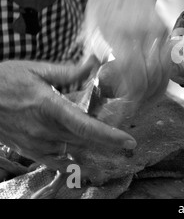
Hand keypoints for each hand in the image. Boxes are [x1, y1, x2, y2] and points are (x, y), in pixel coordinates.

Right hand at [0, 59, 136, 171]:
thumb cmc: (5, 79)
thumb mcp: (38, 69)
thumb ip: (69, 71)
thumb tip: (94, 64)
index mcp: (50, 107)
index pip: (86, 127)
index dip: (110, 136)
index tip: (128, 142)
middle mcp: (45, 129)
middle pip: (84, 139)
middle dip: (104, 136)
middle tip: (115, 126)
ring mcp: (36, 143)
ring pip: (73, 148)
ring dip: (86, 141)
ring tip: (88, 126)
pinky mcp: (28, 150)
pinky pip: (55, 161)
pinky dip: (70, 158)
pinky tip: (77, 151)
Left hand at [85, 0, 171, 103]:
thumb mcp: (91, 24)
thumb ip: (95, 54)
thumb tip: (96, 83)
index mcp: (119, 34)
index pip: (132, 78)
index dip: (129, 100)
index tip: (120, 112)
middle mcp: (143, 36)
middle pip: (152, 81)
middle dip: (142, 102)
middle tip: (130, 112)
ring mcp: (159, 34)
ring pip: (165, 75)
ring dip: (154, 94)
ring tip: (140, 104)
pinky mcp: (167, 34)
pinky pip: (168, 64)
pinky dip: (162, 80)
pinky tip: (150, 87)